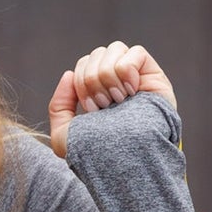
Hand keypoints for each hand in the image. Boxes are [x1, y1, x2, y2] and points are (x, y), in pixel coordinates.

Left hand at [48, 41, 175, 156]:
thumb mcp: (63, 135)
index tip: (91, 111)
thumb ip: (58, 105)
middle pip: (96, 54)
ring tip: (117, 101)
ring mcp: (136, 77)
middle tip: (104, 107)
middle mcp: (116, 82)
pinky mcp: (153, 75)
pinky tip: (131, 92)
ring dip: (108, 77)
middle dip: (92, 82)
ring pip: (114, 49)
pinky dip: (127, 71)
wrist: (123, 161)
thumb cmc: (95, 155)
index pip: (83, 64)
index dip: (80, 83)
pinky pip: (134, 52)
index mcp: (98, 92)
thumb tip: (69, 74)